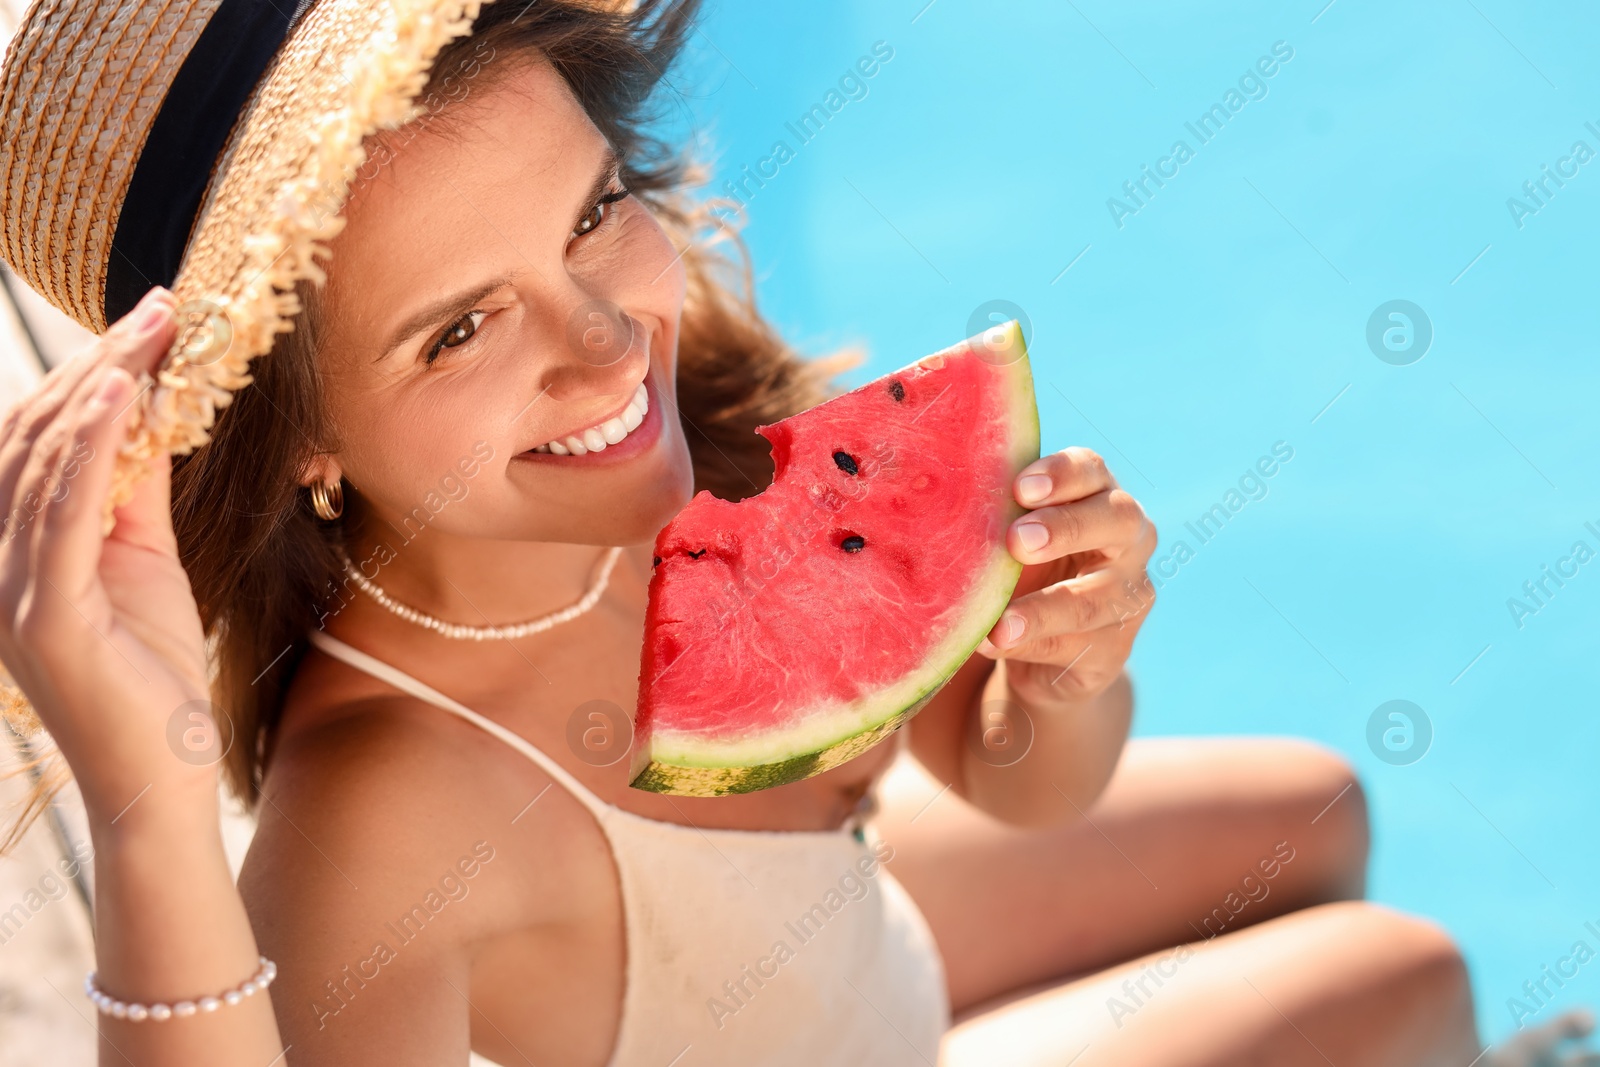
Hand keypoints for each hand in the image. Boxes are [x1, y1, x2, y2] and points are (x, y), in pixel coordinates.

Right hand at [0, 287, 216, 828]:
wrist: (164, 782)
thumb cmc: (154, 677)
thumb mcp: (147, 562)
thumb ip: (136, 490)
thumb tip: (151, 409)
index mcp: (18, 550)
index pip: (36, 442)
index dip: (84, 374)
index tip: (144, 319)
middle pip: (33, 440)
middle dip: (96, 366)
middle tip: (156, 309)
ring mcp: (13, 594)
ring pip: (44, 467)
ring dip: (96, 391)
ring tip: (145, 334)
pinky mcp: (46, 621)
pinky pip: (63, 518)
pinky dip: (88, 448)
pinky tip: (122, 396)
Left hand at [975, 446, 1156, 707]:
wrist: (1043, 650)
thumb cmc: (1025, 570)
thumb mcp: (1014, 538)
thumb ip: (999, 517)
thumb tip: (943, 501)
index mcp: (1099, 496)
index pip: (1092, 470)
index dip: (1061, 474)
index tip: (1020, 487)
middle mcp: (1128, 541)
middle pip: (1117, 520)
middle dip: (1066, 528)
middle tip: (1017, 540)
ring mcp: (1127, 598)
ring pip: (1093, 599)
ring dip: (1042, 610)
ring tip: (1001, 623)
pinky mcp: (1113, 651)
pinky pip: (1074, 647)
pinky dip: (1030, 646)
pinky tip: (993, 643)